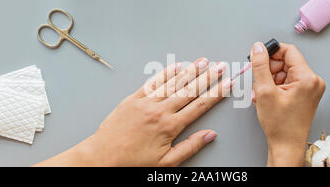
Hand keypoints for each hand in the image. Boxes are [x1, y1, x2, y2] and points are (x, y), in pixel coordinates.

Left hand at [35, 58, 231, 165]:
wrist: (102, 156)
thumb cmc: (132, 161)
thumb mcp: (165, 162)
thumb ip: (190, 147)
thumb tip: (209, 136)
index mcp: (170, 126)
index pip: (199, 106)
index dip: (216, 93)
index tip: (226, 84)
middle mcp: (159, 110)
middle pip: (189, 90)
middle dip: (208, 77)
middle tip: (220, 66)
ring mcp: (146, 102)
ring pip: (173, 83)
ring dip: (190, 71)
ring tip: (203, 62)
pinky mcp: (133, 98)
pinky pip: (153, 82)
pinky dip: (166, 73)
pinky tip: (176, 66)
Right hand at [250, 42, 325, 166]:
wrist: (287, 145)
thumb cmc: (281, 125)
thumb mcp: (264, 91)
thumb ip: (260, 66)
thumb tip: (258, 48)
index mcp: (308, 78)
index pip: (288, 51)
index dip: (271, 53)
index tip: (259, 58)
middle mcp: (313, 81)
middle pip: (286, 62)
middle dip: (269, 70)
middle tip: (259, 81)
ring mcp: (310, 88)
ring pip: (285, 72)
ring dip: (269, 80)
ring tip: (261, 93)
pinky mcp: (305, 94)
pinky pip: (288, 82)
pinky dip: (275, 86)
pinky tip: (267, 96)